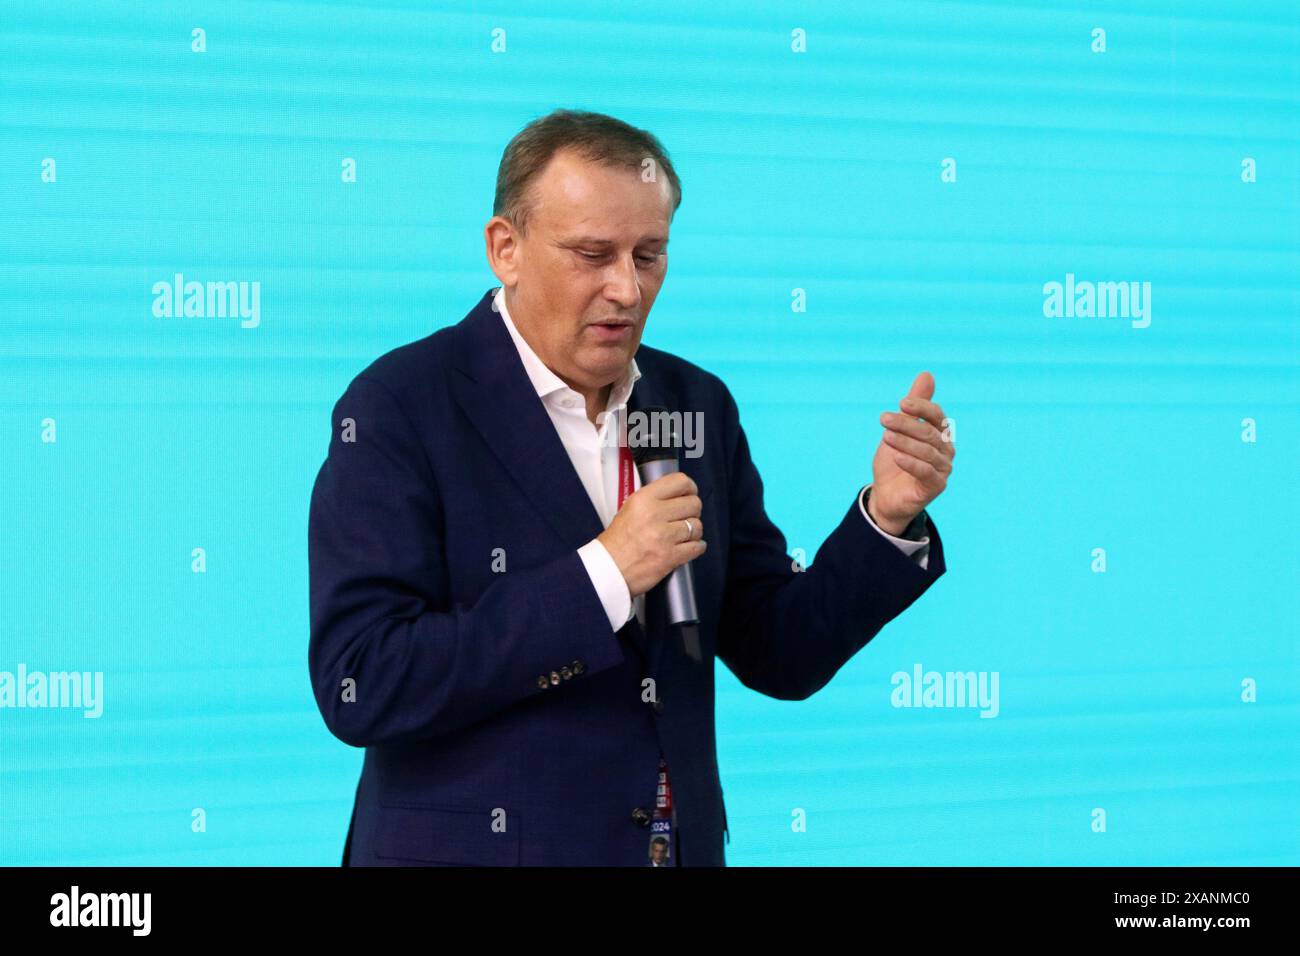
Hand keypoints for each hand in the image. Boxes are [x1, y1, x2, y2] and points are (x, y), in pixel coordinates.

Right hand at [597, 472, 705, 597]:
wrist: (607, 570)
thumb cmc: (617, 542)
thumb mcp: (629, 509)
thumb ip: (653, 499)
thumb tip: (678, 495)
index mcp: (643, 500)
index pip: (680, 482)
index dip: (690, 488)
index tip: (689, 494)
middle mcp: (654, 515)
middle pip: (694, 504)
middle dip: (693, 512)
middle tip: (685, 518)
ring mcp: (663, 537)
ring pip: (697, 526)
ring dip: (694, 532)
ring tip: (683, 536)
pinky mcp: (670, 557)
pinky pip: (697, 547)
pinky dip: (696, 547)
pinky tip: (688, 547)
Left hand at [869, 371, 954, 534]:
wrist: (886, 493)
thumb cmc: (895, 459)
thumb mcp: (899, 430)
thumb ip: (914, 406)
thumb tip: (927, 374)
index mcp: (940, 433)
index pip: (936, 415)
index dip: (921, 407)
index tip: (901, 402)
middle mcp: (946, 450)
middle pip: (929, 432)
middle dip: (905, 424)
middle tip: (883, 419)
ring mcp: (943, 469)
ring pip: (927, 451)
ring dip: (905, 442)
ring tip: (885, 436)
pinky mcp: (936, 486)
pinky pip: (926, 472)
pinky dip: (911, 463)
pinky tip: (896, 456)